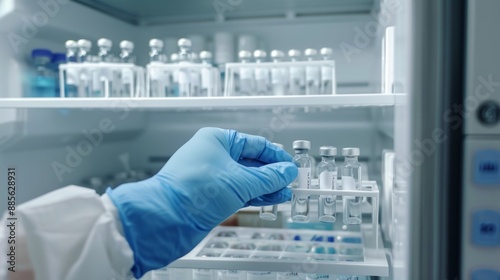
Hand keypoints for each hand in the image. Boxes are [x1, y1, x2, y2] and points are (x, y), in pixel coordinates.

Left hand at [107, 127, 296, 277]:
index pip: (255, 144)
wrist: (166, 217)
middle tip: (290, 181)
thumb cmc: (192, 189)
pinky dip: (254, 195)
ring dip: (265, 186)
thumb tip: (286, 172)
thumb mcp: (241, 181)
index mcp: (216, 140)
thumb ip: (268, 177)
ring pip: (245, 178)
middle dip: (272, 173)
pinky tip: (269, 199)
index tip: (290, 166)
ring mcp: (211, 176)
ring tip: (284, 193)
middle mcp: (213, 155)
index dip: (276, 156)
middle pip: (251, 161)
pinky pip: (237, 191)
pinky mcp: (209, 195)